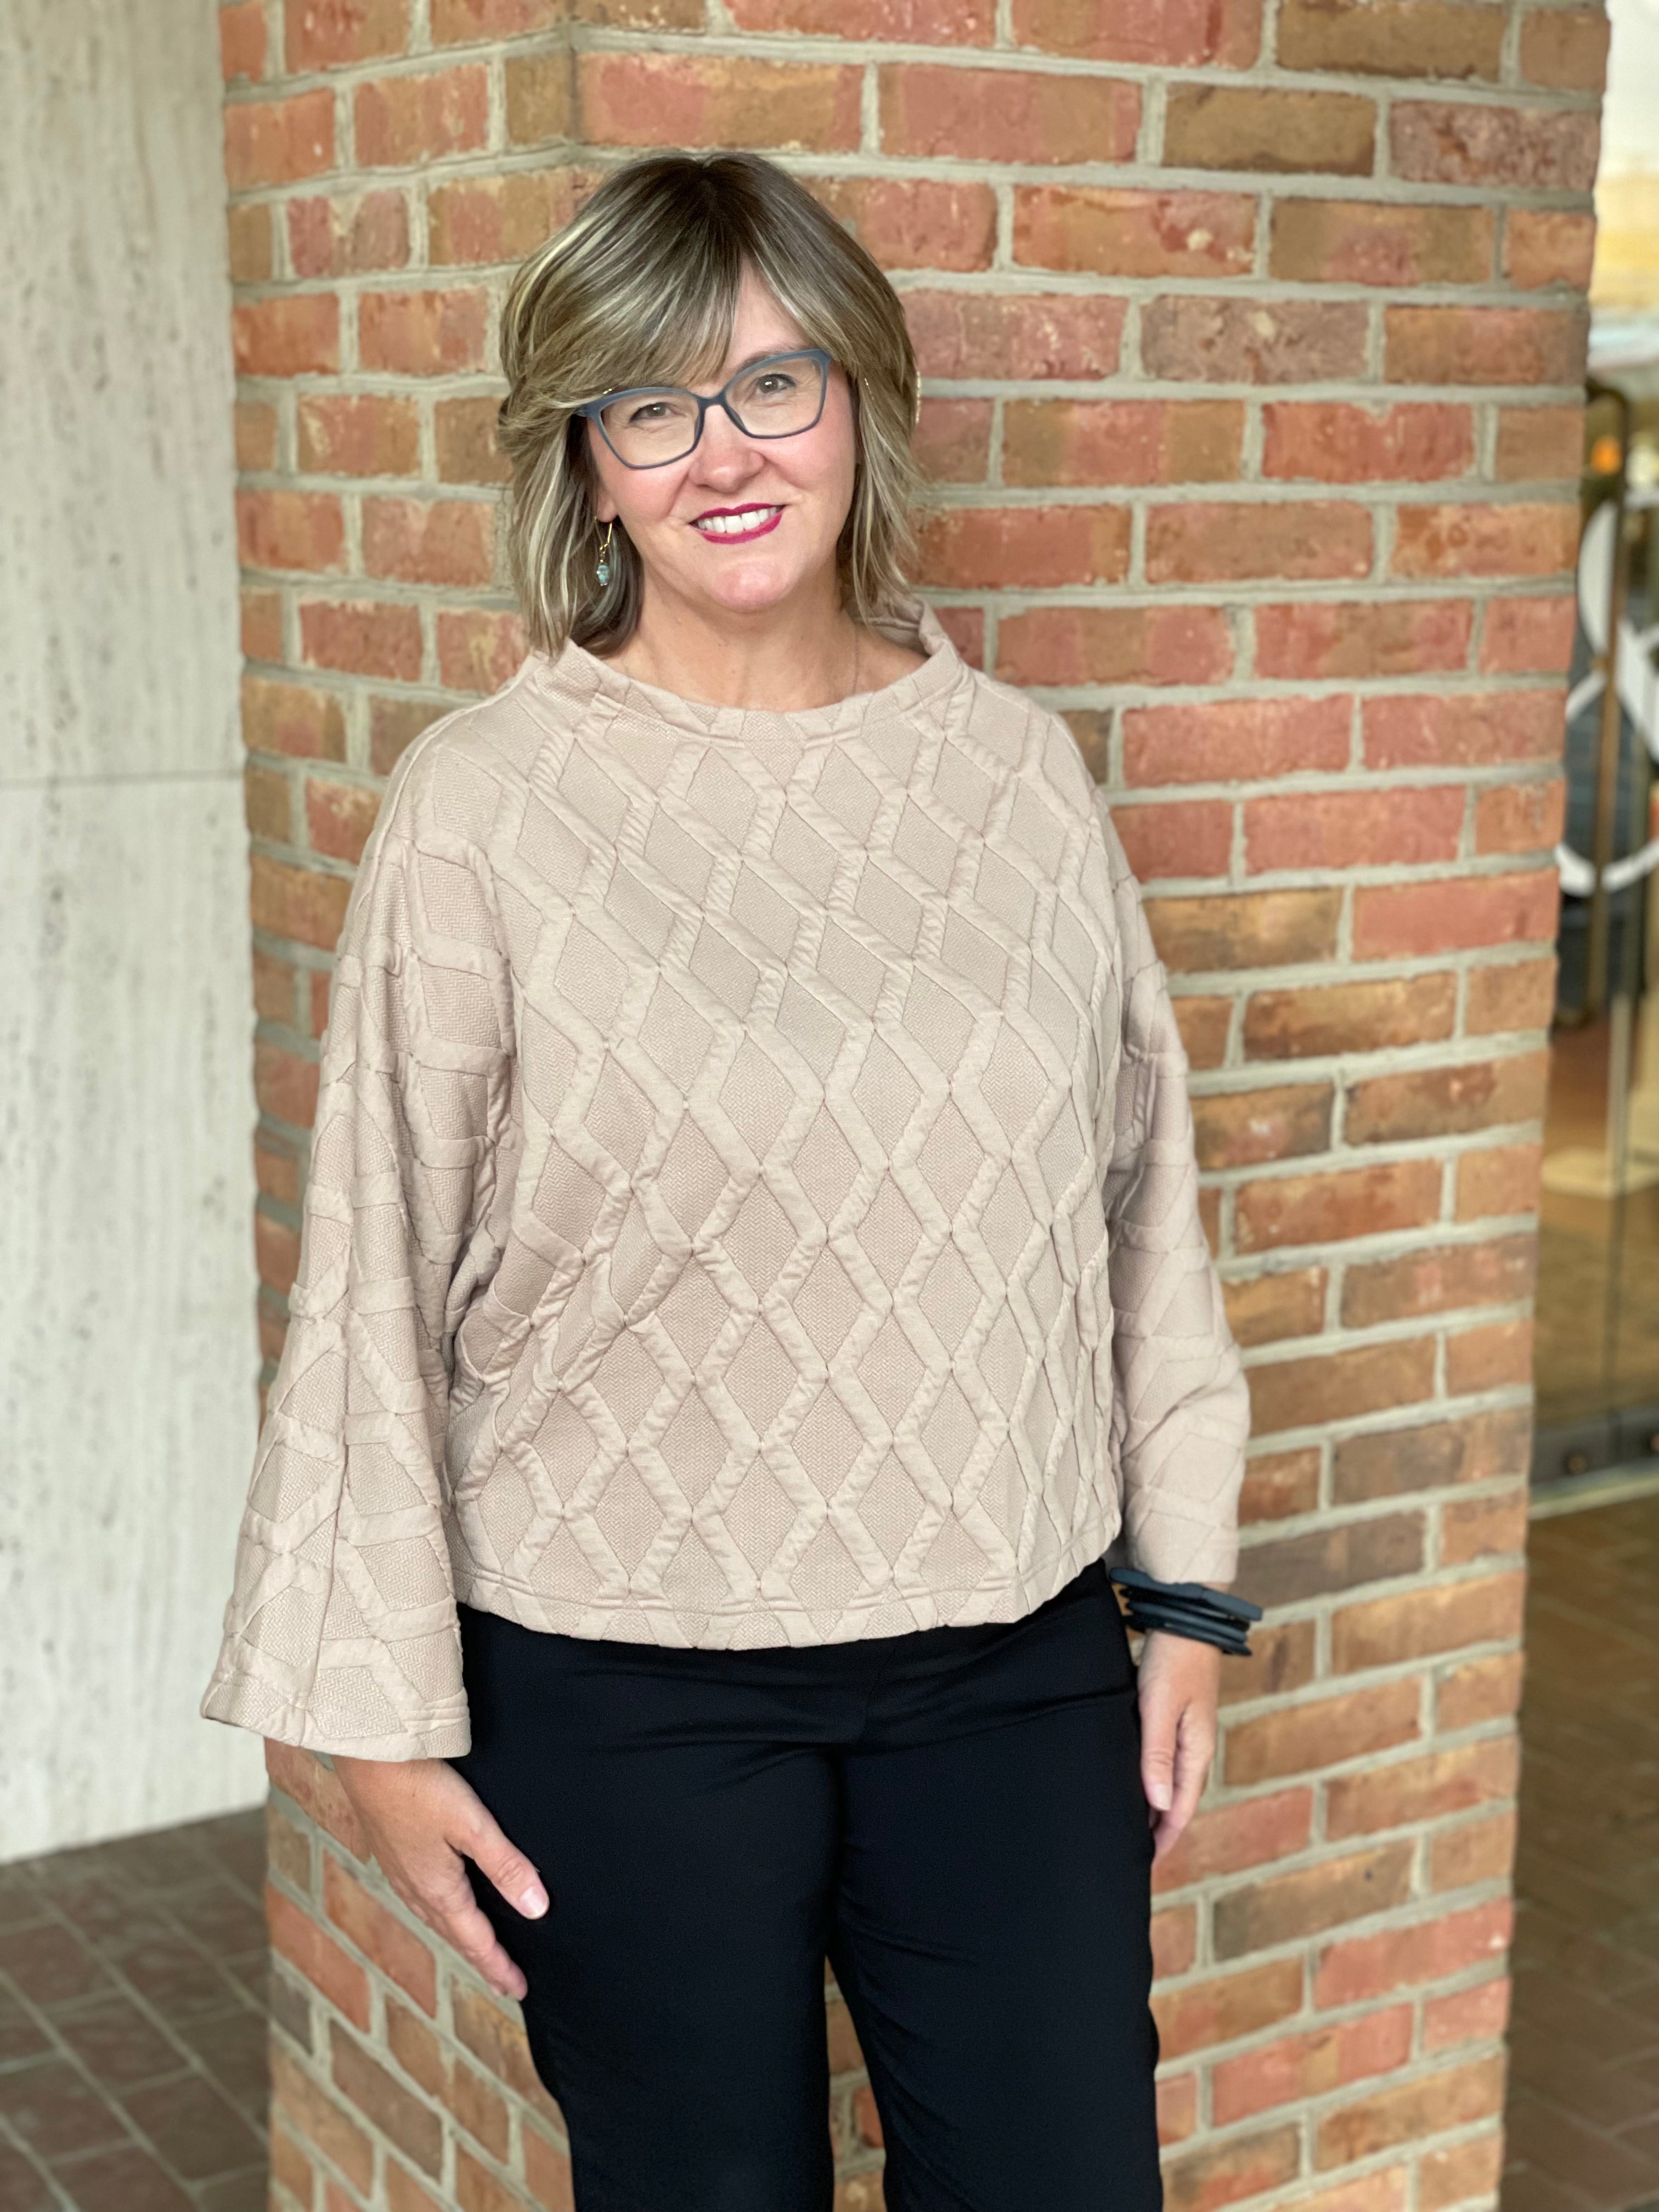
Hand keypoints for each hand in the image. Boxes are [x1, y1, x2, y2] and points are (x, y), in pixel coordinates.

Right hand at [331, 1756, 547, 2000]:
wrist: (368, 1757)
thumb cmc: (420, 1787)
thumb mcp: (473, 1826)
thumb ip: (505, 1866)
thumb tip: (536, 1908)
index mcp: (438, 1890)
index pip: (476, 1941)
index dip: (499, 1967)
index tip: (519, 1989)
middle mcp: (415, 1889)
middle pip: (454, 1935)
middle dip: (481, 1958)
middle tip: (503, 1981)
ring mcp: (399, 1871)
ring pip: (434, 1917)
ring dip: (458, 1936)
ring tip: (475, 1947)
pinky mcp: (391, 1850)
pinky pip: (419, 1896)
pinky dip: (438, 1912)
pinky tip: (438, 1901)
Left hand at [1136, 1632, 1220, 1860]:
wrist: (1186, 1619)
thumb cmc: (1172, 1661)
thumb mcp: (1159, 1708)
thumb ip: (1158, 1755)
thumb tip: (1159, 1805)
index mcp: (1196, 1751)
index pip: (1180, 1808)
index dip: (1163, 1838)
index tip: (1143, 1863)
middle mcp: (1196, 1747)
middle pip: (1178, 1801)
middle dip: (1159, 1829)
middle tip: (1132, 1852)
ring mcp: (1188, 1733)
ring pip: (1172, 1782)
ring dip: (1156, 1806)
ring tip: (1132, 1827)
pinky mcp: (1177, 1718)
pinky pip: (1167, 1762)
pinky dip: (1154, 1781)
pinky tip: (1138, 1783)